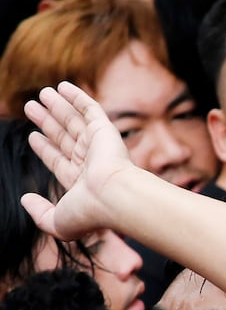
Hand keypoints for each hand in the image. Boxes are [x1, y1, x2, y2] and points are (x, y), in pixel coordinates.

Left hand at [20, 82, 138, 242]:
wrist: (115, 197)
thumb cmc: (89, 213)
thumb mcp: (57, 222)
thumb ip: (39, 213)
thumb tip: (25, 199)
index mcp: (81, 183)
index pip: (59, 160)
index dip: (45, 149)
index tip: (33, 137)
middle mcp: (90, 163)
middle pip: (63, 137)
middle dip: (47, 122)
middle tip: (31, 108)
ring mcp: (98, 146)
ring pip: (73, 121)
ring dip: (57, 106)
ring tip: (41, 94)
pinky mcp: (106, 131)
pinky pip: (90, 109)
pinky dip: (76, 97)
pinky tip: (62, 87)